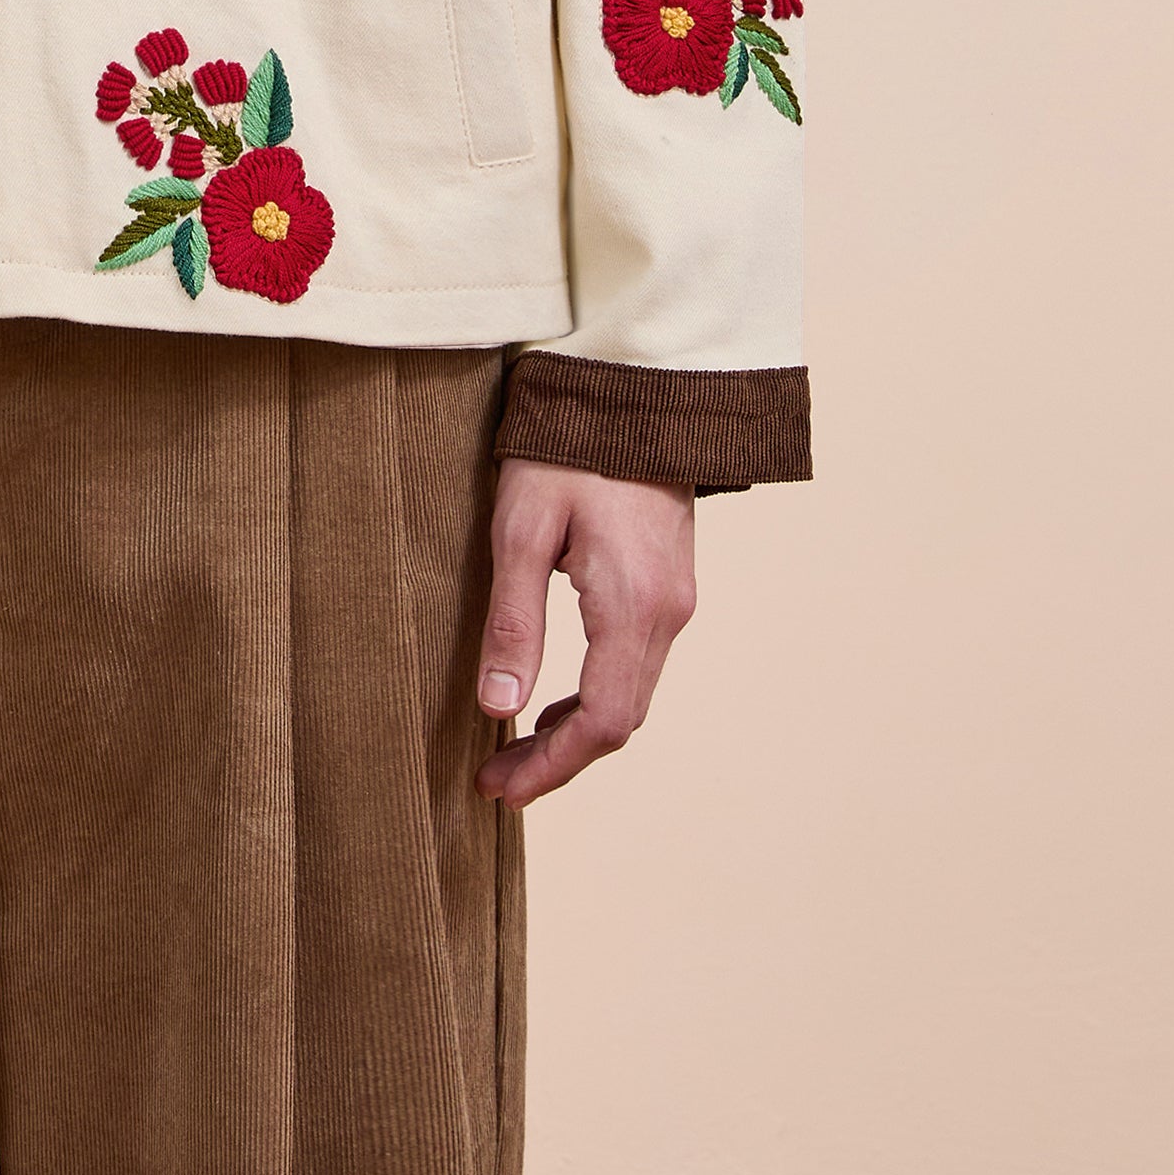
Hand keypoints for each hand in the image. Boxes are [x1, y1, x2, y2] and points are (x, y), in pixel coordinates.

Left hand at [472, 458, 696, 808]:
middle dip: (558, 758)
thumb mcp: (523, 526)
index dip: (551, 767)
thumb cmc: (568, 446)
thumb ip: (512, 620)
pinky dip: (597, 694)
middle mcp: (668, 614)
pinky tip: (557, 695)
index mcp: (632, 608)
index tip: (498, 787)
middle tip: (496, 777)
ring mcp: (677, 600)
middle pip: (620, 720)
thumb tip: (497, 707)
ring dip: (578, 730)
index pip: (600, 724)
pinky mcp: (671, 583)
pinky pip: (638, 663)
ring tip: (516, 745)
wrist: (636, 387)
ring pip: (631, 695)